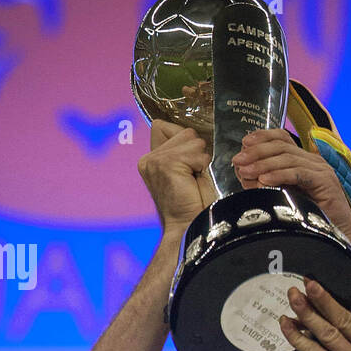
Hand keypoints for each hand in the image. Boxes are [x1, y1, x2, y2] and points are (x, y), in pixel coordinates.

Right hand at [137, 121, 213, 237]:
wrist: (191, 224)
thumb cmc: (193, 202)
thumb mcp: (186, 170)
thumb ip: (181, 149)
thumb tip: (190, 133)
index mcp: (150, 159)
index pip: (164, 126)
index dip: (184, 141)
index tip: (188, 165)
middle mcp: (148, 159)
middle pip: (184, 131)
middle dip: (196, 152)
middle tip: (192, 175)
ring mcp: (155, 161)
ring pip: (192, 139)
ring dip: (200, 159)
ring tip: (193, 178)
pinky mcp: (165, 164)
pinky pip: (196, 153)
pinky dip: (201, 166)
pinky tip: (193, 181)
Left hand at [232, 129, 350, 244]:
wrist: (334, 238)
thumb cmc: (308, 219)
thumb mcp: (281, 194)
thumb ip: (264, 181)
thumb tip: (243, 172)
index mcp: (305, 160)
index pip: (283, 138)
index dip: (263, 137)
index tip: (244, 143)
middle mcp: (314, 161)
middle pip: (283, 147)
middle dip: (257, 152)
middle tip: (238, 160)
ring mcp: (322, 171)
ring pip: (289, 159)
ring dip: (264, 164)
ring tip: (246, 171)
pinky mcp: (326, 183)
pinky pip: (299, 174)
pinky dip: (280, 175)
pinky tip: (265, 180)